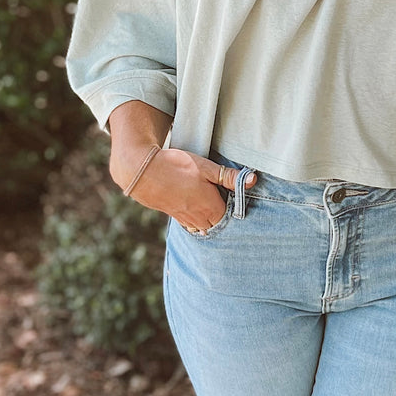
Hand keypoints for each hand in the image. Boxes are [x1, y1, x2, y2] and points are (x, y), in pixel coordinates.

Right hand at [112, 143, 255, 229]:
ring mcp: (184, 218)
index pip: (231, 220)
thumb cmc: (176, 166)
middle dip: (224, 221)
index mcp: (210, 208)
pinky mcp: (173, 215)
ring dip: (210, 223)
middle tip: (230, 210)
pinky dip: (196, 222)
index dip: (237, 213)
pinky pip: (189, 225)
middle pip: (217, 227)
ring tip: (215, 214)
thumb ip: (229, 176)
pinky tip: (197, 214)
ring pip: (203, 228)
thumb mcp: (206, 167)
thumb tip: (253, 180)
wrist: (142, 171)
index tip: (240, 204)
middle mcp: (199, 218)